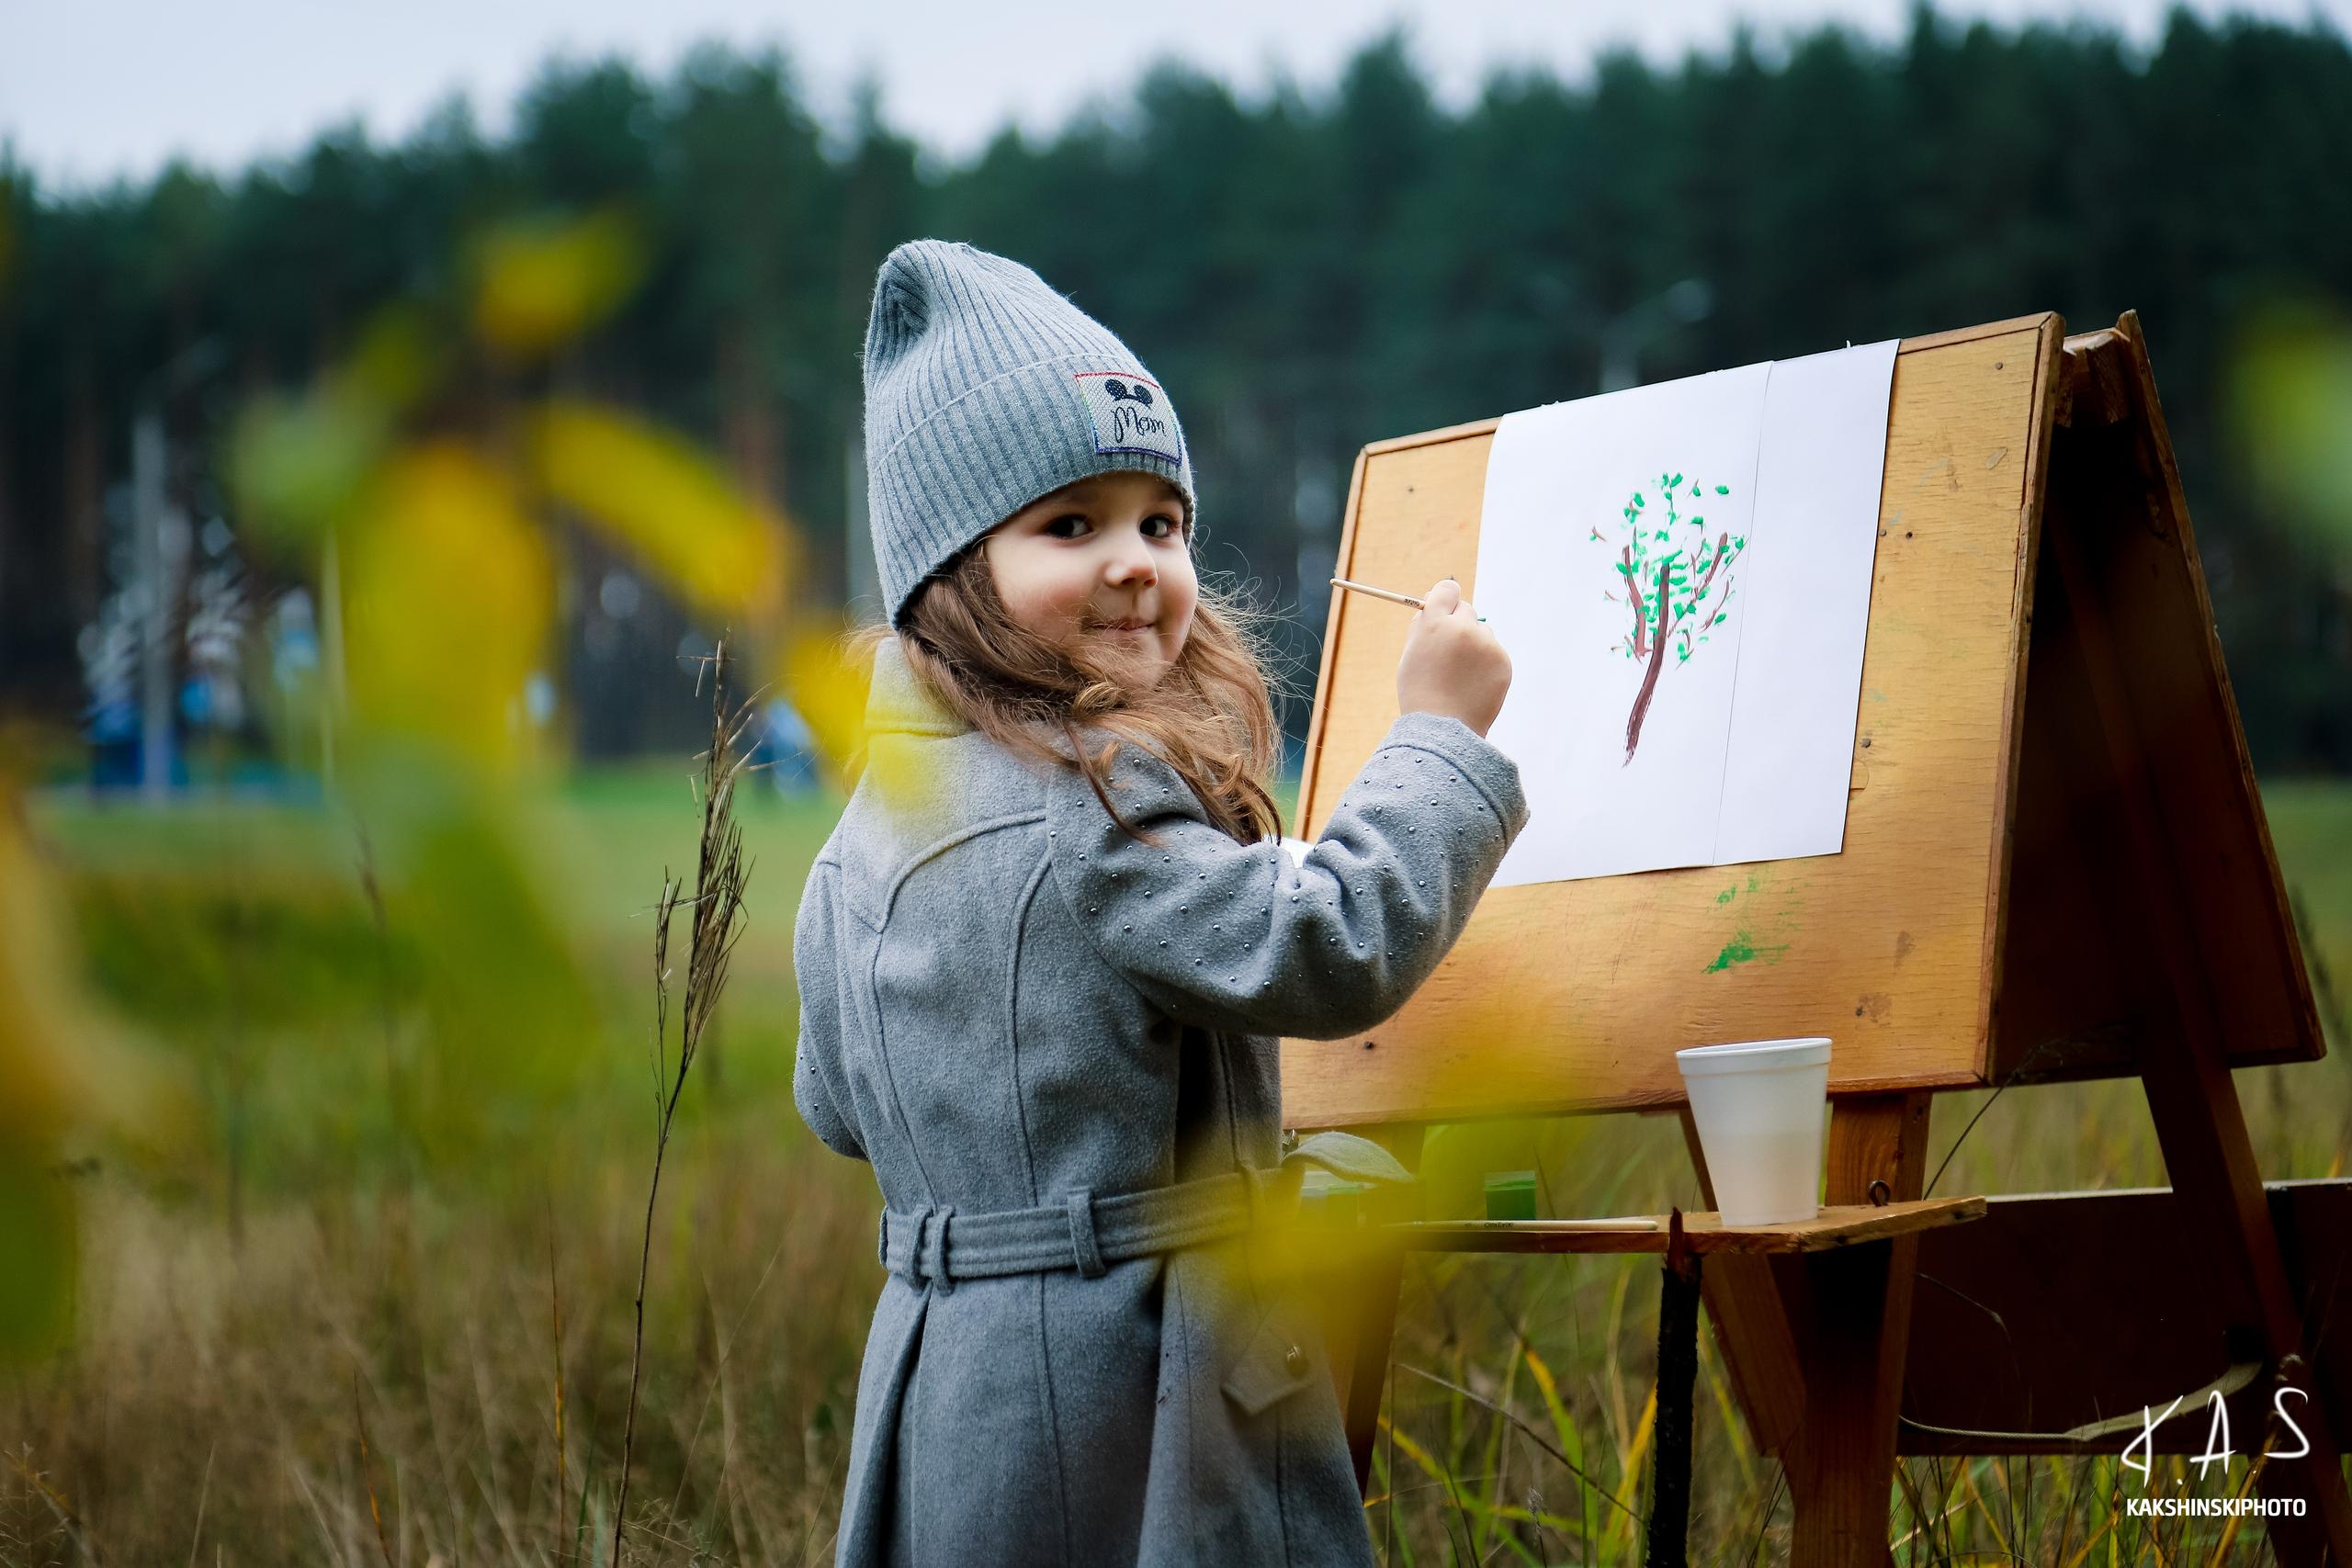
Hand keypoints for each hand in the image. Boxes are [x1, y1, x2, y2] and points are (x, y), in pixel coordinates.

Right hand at [1396, 578, 1510, 736]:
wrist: (1443, 729)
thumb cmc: (1420, 692)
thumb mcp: (1410, 653)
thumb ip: (1424, 624)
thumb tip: (1437, 600)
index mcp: (1434, 623)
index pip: (1447, 589)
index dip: (1444, 600)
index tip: (1443, 610)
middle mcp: (1463, 628)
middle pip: (1466, 609)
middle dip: (1458, 624)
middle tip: (1449, 651)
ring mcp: (1486, 644)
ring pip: (1482, 632)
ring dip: (1474, 645)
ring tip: (1459, 675)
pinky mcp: (1503, 661)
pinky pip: (1494, 652)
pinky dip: (1485, 664)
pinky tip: (1472, 684)